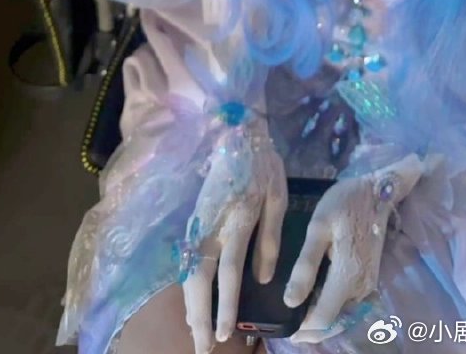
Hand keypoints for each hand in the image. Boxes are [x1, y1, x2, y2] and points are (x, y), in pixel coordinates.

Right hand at [175, 109, 287, 353]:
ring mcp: (198, 224)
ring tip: (195, 332)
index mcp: (236, 221)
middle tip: (202, 348)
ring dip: (191, 305)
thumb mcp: (277, 197)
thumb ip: (270, 239)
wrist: (236, 133)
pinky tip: (193, 301)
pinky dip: (188, 285)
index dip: (224, 305)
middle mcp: (211, 227)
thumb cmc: (262, 165)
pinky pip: (188, 260)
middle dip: (199, 317)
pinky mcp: (193, 220)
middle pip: (199, 280)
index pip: (227, 273)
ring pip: (188, 272)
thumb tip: (262, 279)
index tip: (224, 334)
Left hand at [285, 154, 423, 344]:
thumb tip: (290, 302)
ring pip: (342, 318)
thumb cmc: (345, 203)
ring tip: (299, 314)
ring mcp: (368, 285)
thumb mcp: (318, 227)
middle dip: (310, 330)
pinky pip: (349, 306)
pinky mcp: (369, 279)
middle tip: (287, 325)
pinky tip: (317, 300)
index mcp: (347, 277)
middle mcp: (361, 288)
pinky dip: (332, 311)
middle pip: (333, 325)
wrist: (377, 190)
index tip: (282, 326)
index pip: (322, 320)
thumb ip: (305, 267)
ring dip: (322, 322)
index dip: (301, 329)